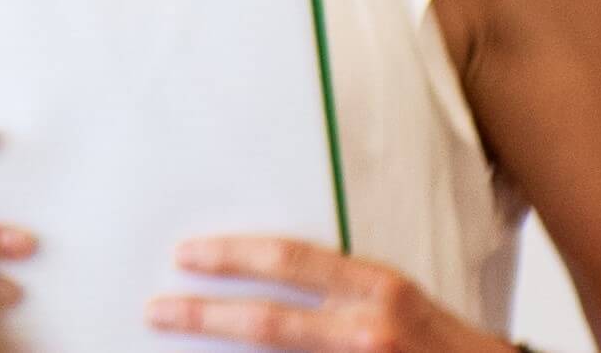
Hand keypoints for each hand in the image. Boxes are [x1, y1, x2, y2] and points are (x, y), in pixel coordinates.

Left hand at [154, 236, 509, 352]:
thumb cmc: (444, 344)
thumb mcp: (398, 301)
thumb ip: (342, 290)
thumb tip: (272, 282)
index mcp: (377, 288)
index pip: (288, 261)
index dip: (230, 256)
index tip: (186, 255)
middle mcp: (368, 328)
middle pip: (266, 321)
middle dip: (201, 315)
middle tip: (156, 309)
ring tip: (176, 341)